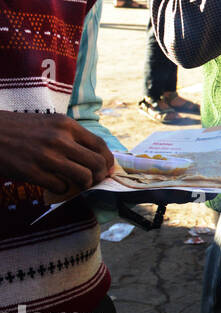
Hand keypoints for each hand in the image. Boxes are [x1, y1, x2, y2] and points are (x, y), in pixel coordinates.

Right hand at [0, 112, 114, 201]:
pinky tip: (56, 185)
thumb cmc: (20, 129)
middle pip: (96, 163)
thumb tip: (95, 156)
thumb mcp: (49, 123)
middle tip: (95, 180)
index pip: (99, 145)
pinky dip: (63, 189)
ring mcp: (46, 156)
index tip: (108, 169)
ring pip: (83, 177)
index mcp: (66, 125)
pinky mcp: (32, 172)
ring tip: (78, 184)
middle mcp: (59, 139)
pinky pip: (61, 186)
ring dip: (84, 184)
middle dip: (100, 175)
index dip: (108, 160)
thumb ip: (71, 136)